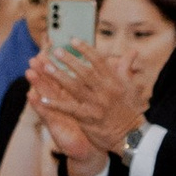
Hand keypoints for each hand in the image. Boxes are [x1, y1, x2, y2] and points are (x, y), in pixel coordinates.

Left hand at [31, 45, 143, 162]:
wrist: (132, 136)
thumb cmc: (130, 109)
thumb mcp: (130, 87)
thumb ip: (126, 67)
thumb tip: (133, 52)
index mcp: (114, 81)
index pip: (99, 61)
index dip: (86, 49)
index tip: (73, 40)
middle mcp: (105, 91)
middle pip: (84, 72)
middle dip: (69, 60)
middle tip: (55, 51)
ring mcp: (96, 105)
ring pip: (74, 88)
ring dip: (59, 77)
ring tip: (45, 67)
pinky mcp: (87, 118)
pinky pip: (68, 109)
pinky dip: (55, 104)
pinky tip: (42, 98)